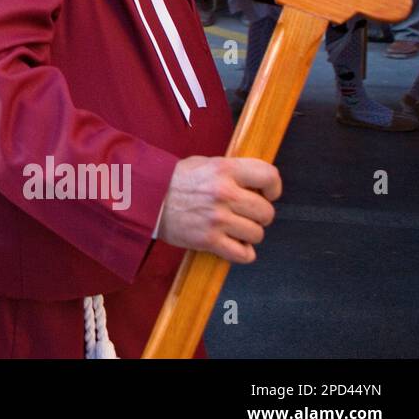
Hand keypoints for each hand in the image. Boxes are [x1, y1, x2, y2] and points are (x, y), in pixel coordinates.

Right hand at [157, 156, 280, 263]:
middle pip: (266, 212)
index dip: (274, 187)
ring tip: (234, 228)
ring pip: (257, 234)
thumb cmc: (173, 181)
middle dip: (259, 215)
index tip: (269, 194)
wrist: (145, 199)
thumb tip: (257, 183)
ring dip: (249, 234)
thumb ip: (231, 171)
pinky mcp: (209, 240)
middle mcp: (224, 193)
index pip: (269, 176)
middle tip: (245, 213)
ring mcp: (217, 219)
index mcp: (224, 170)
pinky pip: (244, 254)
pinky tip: (232, 244)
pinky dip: (242, 252)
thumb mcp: (204, 164)